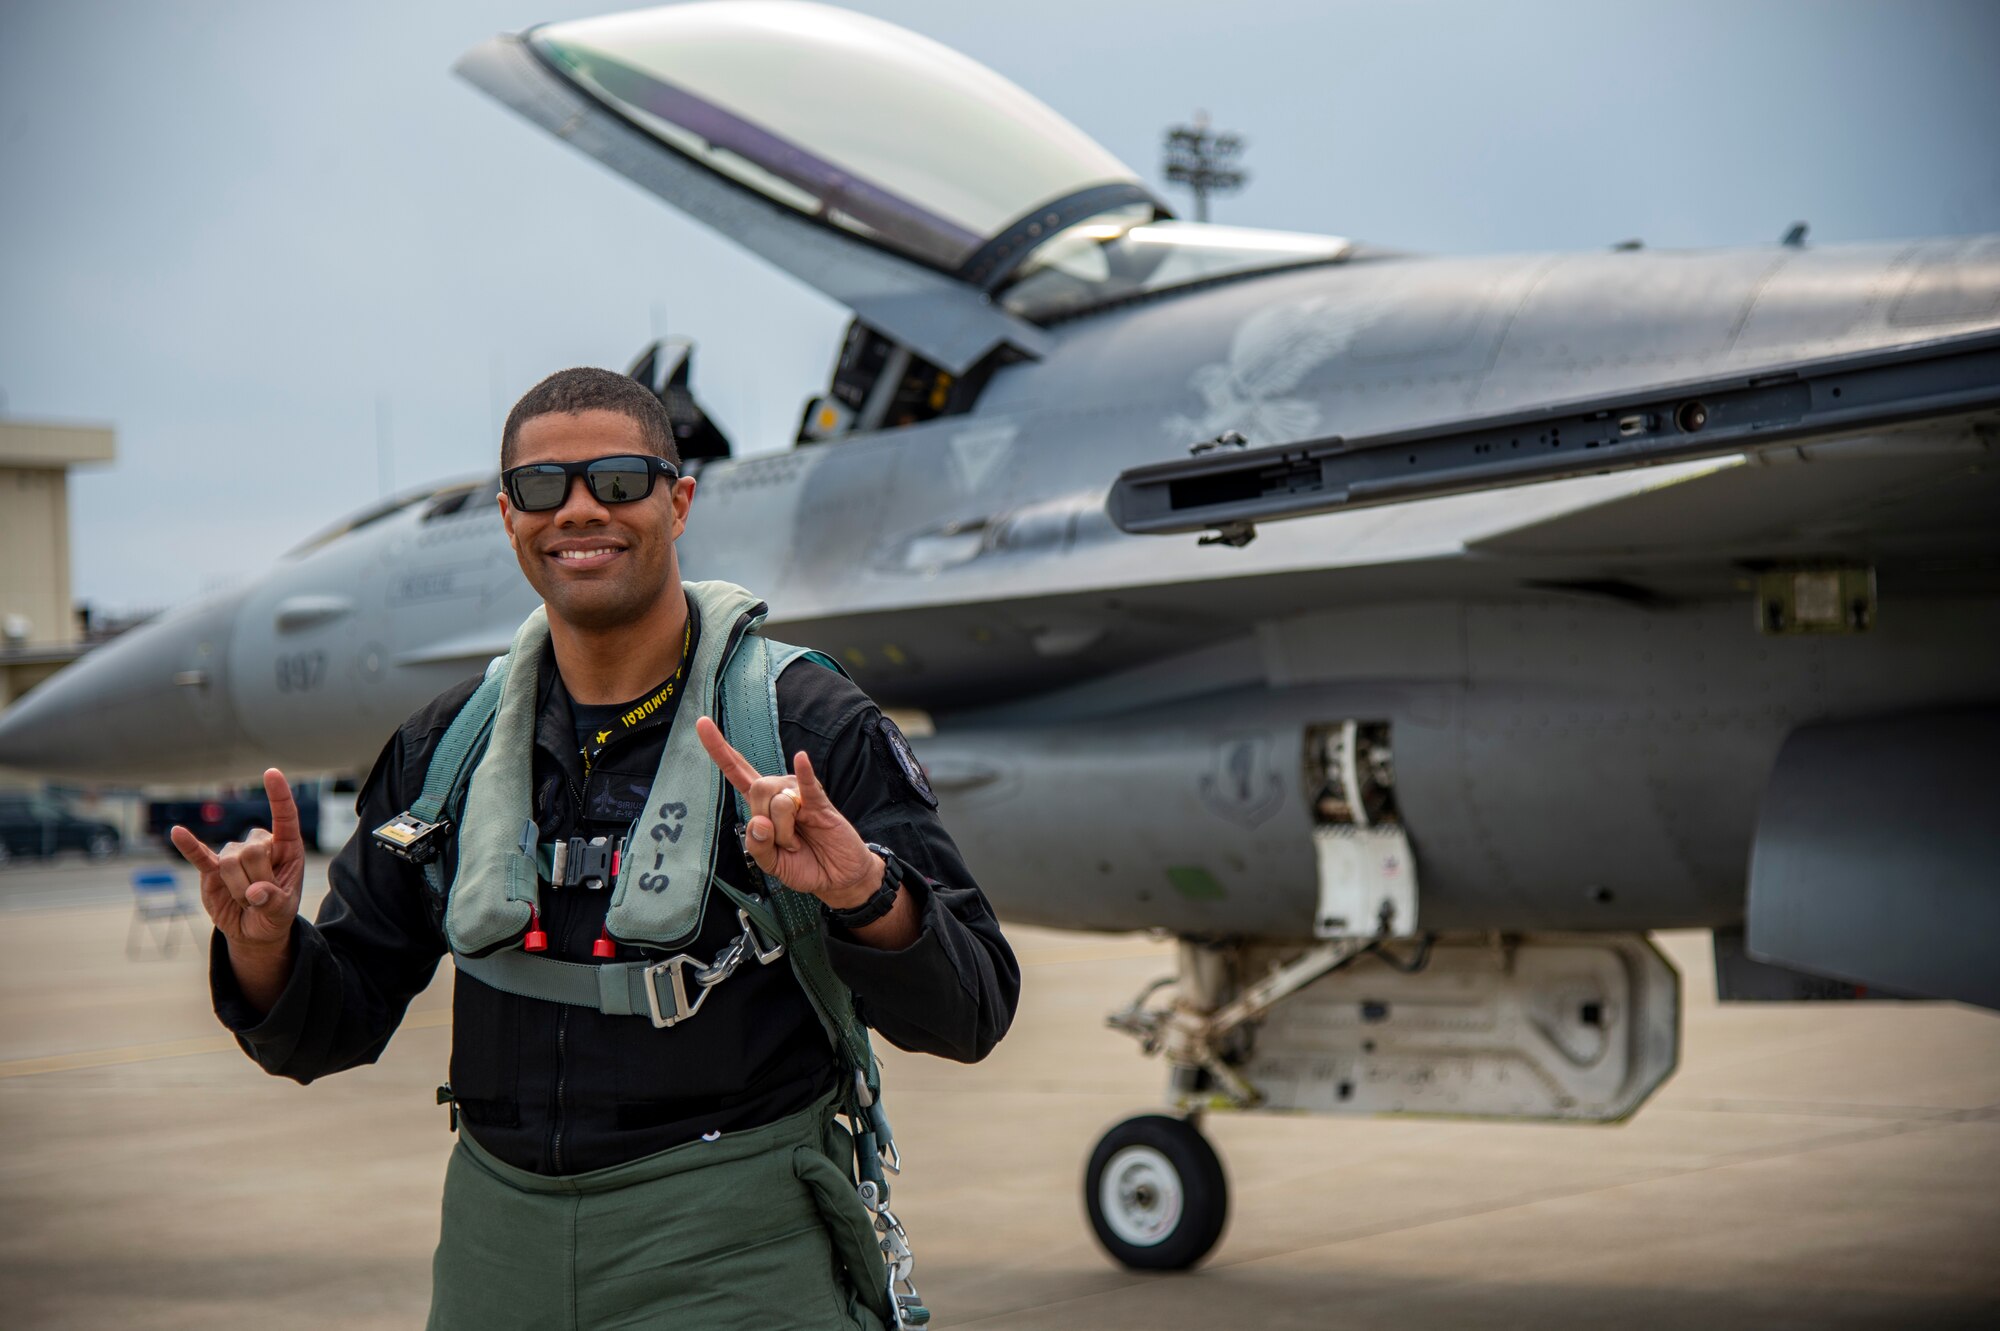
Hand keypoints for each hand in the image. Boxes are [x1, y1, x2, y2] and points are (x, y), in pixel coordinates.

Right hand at [170, 768, 306, 956]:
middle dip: (256, 880)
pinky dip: (189, 845)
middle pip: (252, 850)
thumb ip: (273, 901)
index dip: (279, 796)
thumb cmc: (274, 914)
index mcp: (287, 848)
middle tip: (260, 899)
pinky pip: (199, 855)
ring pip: (230, 861)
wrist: (253, 931)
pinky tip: (177, 832)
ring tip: (245, 901)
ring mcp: (234, 856)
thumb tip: (256, 892)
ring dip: (238, 888)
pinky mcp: (211, 869)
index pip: (285, 817)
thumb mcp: (283, 912)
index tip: (271, 772)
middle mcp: (260, 846)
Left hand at [695, 716, 881, 909]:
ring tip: (799, 841)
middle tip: (783, 842)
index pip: (736, 770)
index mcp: (761, 804)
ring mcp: (800, 795)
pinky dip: (804, 772)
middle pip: (757, 788)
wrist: (835, 878)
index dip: (718, 748)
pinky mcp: (820, 803)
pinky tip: (801, 759)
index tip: (702, 723)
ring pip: (778, 801)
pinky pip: (807, 785)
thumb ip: (757, 846)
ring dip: (785, 832)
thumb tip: (759, 822)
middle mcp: (779, 792)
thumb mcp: (771, 864)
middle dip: (766, 822)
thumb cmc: (803, 865)